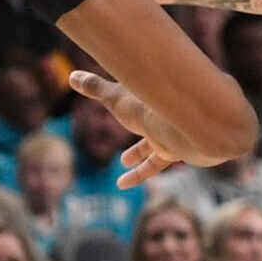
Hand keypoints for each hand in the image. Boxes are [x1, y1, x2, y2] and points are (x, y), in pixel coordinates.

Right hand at [69, 68, 192, 185]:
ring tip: (123, 164)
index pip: (134, 95)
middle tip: (125, 146)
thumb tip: (71, 76)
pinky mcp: (178, 150)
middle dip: (136, 130)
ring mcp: (171, 131)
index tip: (115, 97)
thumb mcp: (116, 96)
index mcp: (148, 96)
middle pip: (147, 121)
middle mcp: (161, 113)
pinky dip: (138, 175)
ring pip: (153, 147)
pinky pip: (155, 166)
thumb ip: (95, 88)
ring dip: (138, 156)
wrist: (190, 124)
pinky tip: (122, 184)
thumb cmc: (151, 106)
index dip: (123, 96)